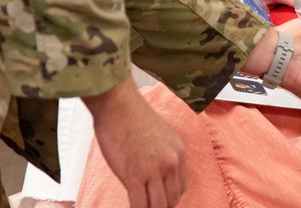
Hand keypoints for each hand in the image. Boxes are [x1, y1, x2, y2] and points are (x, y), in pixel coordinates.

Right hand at [83, 78, 187, 207]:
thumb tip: (156, 172)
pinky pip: (140, 205)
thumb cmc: (133, 115)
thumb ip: (163, 153)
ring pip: (158, 206)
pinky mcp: (134, 176)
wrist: (118, 104)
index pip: (182, 186)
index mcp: (178, 151)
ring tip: (141, 206)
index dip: (171, 196)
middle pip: (172, 199)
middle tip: (150, 205)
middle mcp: (170, 163)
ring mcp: (153, 170)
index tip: (161, 198)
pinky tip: (132, 207)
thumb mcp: (161, 133)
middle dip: (161, 206)